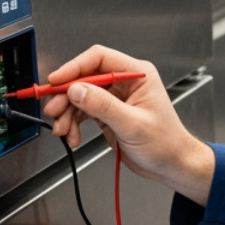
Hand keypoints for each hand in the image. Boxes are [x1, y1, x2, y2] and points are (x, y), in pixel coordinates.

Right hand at [41, 45, 215, 204]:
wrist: (171, 165)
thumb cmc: (165, 143)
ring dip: (67, 113)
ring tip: (62, 130)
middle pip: (84, 78)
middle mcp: (124, 82)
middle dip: (66, 95)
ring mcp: (115, 98)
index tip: (57, 81)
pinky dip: (73, 123)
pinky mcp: (107, 113)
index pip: (99, 59)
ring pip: (80, 96)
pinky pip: (82, 112)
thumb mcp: (132, 124)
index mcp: (137, 75)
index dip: (74, 67)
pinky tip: (72, 136)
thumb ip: (103, 106)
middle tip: (53, 111)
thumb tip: (77, 90)